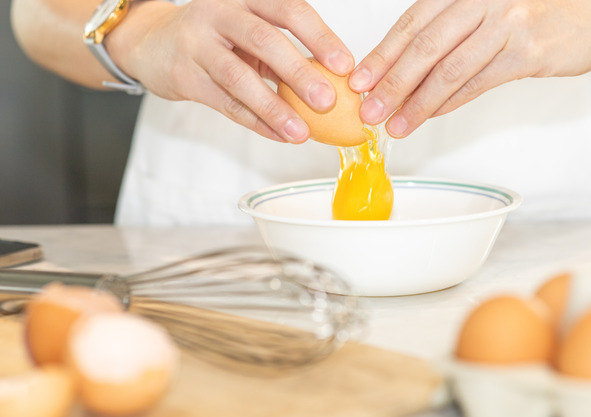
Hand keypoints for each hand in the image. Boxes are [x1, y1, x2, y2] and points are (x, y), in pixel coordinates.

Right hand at [107, 0, 354, 142]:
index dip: (319, 37)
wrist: (151, 43)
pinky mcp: (184, 76)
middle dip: (299, 72)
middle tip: (327, 101)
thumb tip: (333, 87)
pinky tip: (279, 135)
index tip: (345, 65)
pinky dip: (255, 122)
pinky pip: (225, 103)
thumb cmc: (215, 39)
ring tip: (301, 132)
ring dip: (274, 107)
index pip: (289, 11)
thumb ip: (284, 55)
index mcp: (247, 0)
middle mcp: (221, 15)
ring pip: (239, 78)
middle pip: (265, 40)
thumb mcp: (249, 35)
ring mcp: (197, 44)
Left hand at [349, 0, 590, 137]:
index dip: (383, 53)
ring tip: (395, 125)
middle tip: (368, 110)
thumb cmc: (539, 14)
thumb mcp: (490, 9)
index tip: (359, 81)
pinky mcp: (528, 51)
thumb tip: (404, 71)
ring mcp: (508, 23)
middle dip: (391, 83)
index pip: (413, 21)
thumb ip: (451, 30)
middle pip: (425, 46)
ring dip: (417, 102)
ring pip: (449, 69)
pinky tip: (431, 116)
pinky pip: (478, 83)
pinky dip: (450, 103)